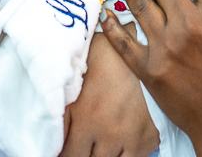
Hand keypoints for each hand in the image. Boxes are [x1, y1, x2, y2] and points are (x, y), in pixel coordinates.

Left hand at [61, 30, 159, 156]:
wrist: (128, 55)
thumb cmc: (95, 72)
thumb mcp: (73, 95)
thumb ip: (62, 127)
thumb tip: (51, 150)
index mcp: (87, 123)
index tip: (70, 150)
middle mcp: (110, 134)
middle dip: (87, 156)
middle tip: (87, 145)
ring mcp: (132, 138)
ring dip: (107, 156)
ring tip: (102, 145)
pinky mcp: (149, 137)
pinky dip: (127, 155)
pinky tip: (121, 144)